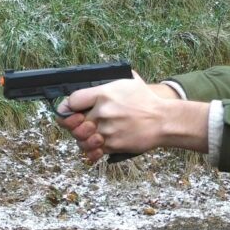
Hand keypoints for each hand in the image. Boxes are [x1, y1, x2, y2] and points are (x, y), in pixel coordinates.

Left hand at [56, 72, 208, 163]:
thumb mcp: (129, 80)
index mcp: (103, 94)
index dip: (66, 107)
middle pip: (73, 123)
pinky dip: (92, 151)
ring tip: (88, 136)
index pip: (72, 101)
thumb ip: (110, 79)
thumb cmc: (146, 100)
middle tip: (78, 125)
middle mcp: (103, 112)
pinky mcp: (113, 144)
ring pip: (81, 139)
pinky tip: (95, 147)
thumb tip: (95, 77)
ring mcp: (107, 130)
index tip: (67, 111)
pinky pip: (93, 151)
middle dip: (73, 126)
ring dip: (82, 139)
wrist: (163, 121)